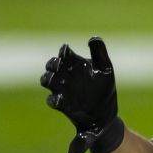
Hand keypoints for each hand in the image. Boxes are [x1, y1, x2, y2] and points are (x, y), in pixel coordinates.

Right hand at [40, 38, 122, 152]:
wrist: (105, 115)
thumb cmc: (105, 88)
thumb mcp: (105, 69)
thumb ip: (99, 53)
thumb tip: (92, 38)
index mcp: (76, 64)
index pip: (64, 54)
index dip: (63, 52)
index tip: (66, 52)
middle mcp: (66, 75)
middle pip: (51, 65)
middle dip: (52, 64)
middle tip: (57, 66)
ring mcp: (62, 89)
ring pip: (46, 80)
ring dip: (47, 78)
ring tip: (52, 80)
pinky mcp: (62, 105)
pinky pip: (51, 99)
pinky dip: (53, 99)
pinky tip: (58, 99)